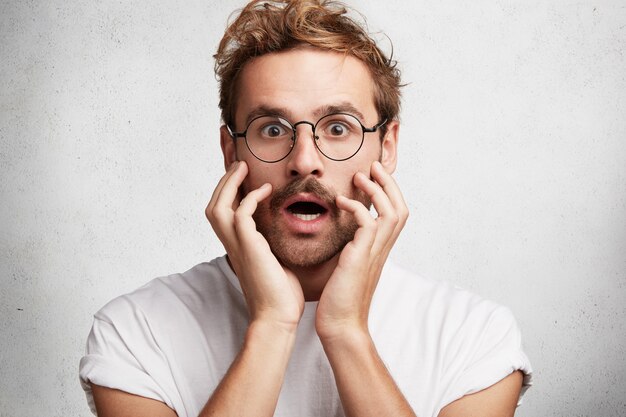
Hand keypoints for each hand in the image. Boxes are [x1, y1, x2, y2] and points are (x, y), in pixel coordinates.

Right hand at [206, 161, 304, 328]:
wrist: (278, 317)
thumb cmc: (280, 295)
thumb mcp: (276, 262)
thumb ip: (273, 244)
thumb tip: (285, 232)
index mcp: (237, 247)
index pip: (223, 213)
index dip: (227, 192)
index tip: (240, 175)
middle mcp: (232, 245)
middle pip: (213, 205)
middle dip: (224, 182)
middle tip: (238, 164)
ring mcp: (238, 246)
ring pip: (218, 207)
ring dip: (229, 184)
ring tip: (243, 168)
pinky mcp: (249, 247)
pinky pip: (241, 214)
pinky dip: (250, 198)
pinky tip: (266, 191)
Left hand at [315, 161, 407, 340]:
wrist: (340, 325)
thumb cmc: (339, 300)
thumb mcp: (348, 267)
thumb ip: (351, 249)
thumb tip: (343, 236)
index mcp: (380, 251)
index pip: (396, 215)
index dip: (390, 193)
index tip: (374, 177)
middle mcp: (382, 250)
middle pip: (400, 208)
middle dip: (389, 184)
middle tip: (373, 167)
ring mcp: (374, 253)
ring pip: (391, 213)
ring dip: (377, 190)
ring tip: (360, 176)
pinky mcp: (360, 257)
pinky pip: (367, 223)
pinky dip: (357, 207)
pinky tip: (341, 202)